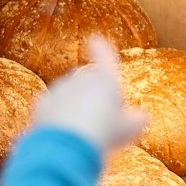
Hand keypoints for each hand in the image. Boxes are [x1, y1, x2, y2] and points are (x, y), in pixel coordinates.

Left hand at [33, 37, 147, 154]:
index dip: (101, 48)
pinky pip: (52, 106)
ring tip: (82, 132)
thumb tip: (143, 117)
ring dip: (74, 107)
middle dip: (92, 95)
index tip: (94, 40)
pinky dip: (56, 115)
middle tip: (100, 121)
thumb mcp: (129, 130)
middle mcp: (81, 79)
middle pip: (87, 82)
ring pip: (68, 94)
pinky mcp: (42, 104)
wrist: (69, 146)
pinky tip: (63, 133)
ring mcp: (59, 89)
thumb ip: (138, 120)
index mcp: (105, 80)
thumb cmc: (104, 134)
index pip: (104, 57)